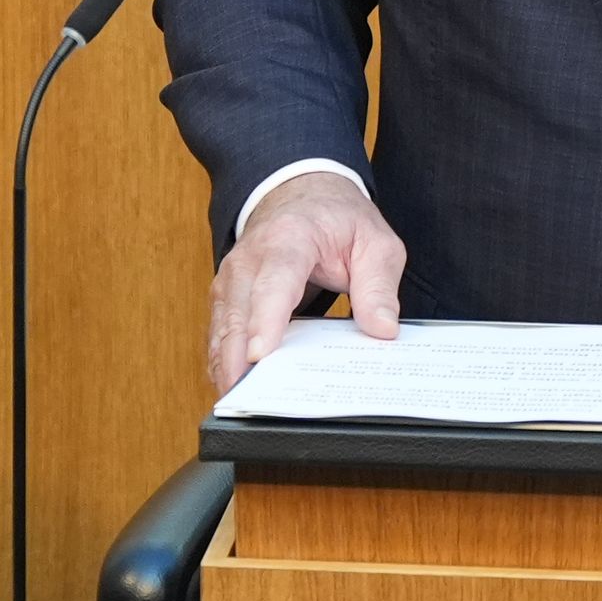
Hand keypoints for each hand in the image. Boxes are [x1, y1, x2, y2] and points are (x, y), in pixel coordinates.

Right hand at [207, 170, 406, 395]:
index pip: (274, 282)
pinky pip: (218, 333)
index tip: (259, 355)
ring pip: (221, 328)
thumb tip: (382, 330)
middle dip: (236, 358)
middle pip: (237, 313)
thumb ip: (379, 287)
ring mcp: (231, 278)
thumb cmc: (338, 221)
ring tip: (238, 405)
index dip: (264, 320)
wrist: (303, 195)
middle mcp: (250, 258)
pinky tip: (234, 388)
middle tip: (246, 400)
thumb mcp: (376, 244)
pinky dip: (223, 361)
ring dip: (226, 366)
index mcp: (289, 239)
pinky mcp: (226, 296)